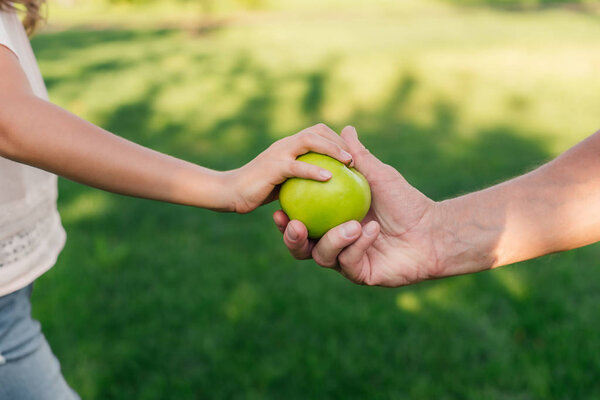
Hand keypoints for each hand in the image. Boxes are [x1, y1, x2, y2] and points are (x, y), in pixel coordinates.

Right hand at [229, 124, 351, 213]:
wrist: (229, 193)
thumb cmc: (257, 191)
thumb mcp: (283, 182)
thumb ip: (300, 177)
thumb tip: (325, 183)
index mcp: (289, 147)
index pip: (317, 133)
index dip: (337, 140)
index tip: (353, 156)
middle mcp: (285, 145)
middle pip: (316, 130)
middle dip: (338, 140)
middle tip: (355, 158)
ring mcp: (277, 153)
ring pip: (309, 140)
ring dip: (332, 148)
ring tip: (349, 162)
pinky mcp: (271, 167)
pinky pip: (296, 166)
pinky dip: (313, 170)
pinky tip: (329, 177)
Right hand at [274, 126, 442, 286]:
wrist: (432, 230)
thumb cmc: (406, 202)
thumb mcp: (379, 175)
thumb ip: (358, 156)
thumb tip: (346, 128)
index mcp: (332, 222)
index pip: (302, 223)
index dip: (285, 221)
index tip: (278, 209)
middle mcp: (336, 244)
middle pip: (303, 248)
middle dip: (292, 240)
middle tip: (295, 225)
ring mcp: (348, 261)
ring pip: (324, 257)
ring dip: (333, 240)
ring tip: (351, 225)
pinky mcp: (362, 275)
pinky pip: (351, 262)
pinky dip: (359, 245)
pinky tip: (370, 230)